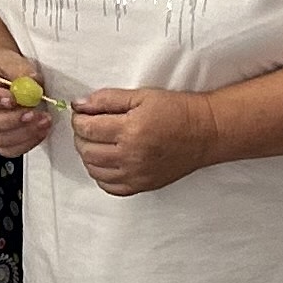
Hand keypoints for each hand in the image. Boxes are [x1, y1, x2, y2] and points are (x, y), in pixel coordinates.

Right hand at [0, 45, 57, 156]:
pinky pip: (8, 150)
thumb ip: (21, 70)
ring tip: (42, 121)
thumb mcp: (9, 60)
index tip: (15, 98)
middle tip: (33, 112)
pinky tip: (39, 132)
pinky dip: (26, 144)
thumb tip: (33, 82)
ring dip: (23, 133)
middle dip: (13, 120)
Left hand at [68, 86, 216, 195]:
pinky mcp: (142, 185)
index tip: (81, 113)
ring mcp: (136, 174)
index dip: (78, 119)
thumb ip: (107, 99)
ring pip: (94, 170)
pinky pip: (109, 187)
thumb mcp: (141, 96)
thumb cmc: (176, 111)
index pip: (87, 128)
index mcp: (130, 129)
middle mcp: (130, 155)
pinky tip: (107, 161)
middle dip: (80, 136)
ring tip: (97, 142)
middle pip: (86, 150)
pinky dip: (101, 174)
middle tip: (87, 126)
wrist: (204, 132)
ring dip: (88, 155)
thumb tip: (80, 104)